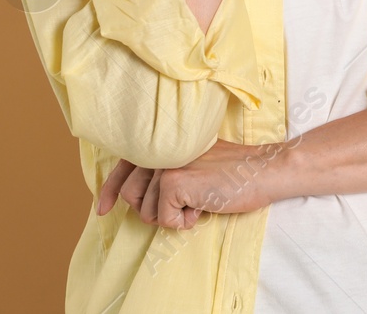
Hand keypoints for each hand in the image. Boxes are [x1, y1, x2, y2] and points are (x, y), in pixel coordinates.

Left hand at [99, 140, 288, 229]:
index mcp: (164, 143)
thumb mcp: (195, 161)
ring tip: (199, 202)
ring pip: (145, 211)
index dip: (111, 191)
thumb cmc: (235, 171)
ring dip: (171, 216)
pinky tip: (204, 207)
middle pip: (131, 194)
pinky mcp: (173, 182)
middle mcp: (160, 150)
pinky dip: (184, 222)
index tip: (104, 209)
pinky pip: (164, 220)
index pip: (124, 166)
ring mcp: (165, 165)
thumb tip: (141, 193)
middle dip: (152, 209)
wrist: (263, 170)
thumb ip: (169, 167)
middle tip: (183, 205)